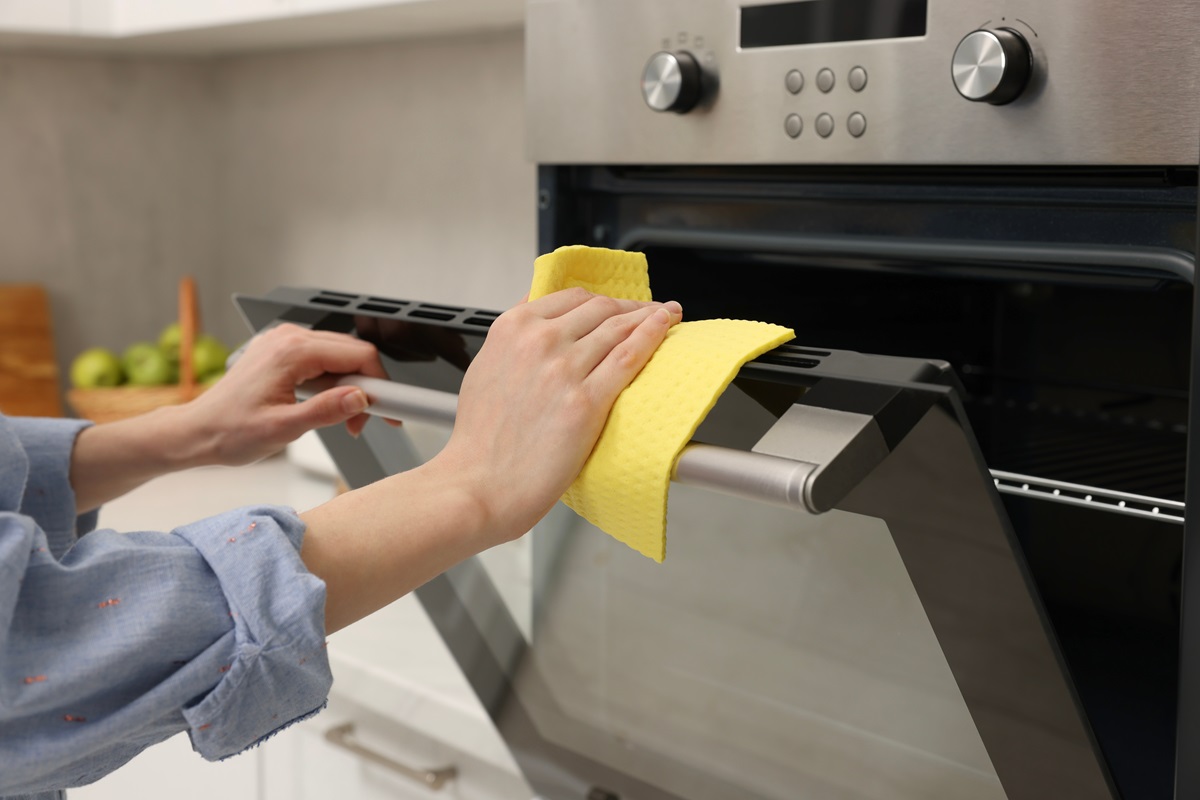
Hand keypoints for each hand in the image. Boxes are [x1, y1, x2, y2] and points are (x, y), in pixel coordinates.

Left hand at [179, 324, 391, 465]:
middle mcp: (288, 338)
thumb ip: (326, 410)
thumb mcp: (283, 429)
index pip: (358, 355)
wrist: (197, 432)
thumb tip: (360, 399)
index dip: (381, 384)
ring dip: (350, 387)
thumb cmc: (229, 431)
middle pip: (353, 352)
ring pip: (340, 356)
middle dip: (367, 388)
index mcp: (291, 351)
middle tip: (363, 422)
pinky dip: (333, 382)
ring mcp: (284, 342)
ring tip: (343, 420)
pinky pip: (322, 359)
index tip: (390, 410)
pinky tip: (326, 406)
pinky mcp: (281, 351)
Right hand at [432, 288, 681, 541]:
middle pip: (599, 308)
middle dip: (629, 306)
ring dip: (649, 317)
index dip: (601, 300)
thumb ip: (513, 341)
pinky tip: (664, 327)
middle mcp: (538, 341)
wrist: (480, 484)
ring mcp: (564, 369)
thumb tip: (537, 319)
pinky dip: (652, 335)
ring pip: (618, 328)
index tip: (615, 305)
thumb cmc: (481, 440)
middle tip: (647, 311)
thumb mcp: (484, 369)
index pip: (571, 298)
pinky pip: (629, 356)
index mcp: (512, 329)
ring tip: (665, 316)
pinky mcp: (586, 400)